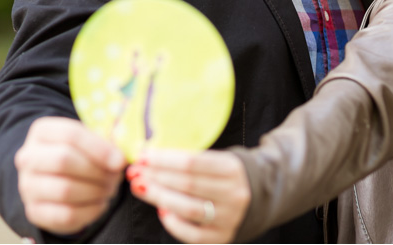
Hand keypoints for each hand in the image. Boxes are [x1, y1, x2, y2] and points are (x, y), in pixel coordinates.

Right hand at [15, 117, 125, 234]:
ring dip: (95, 191)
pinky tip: (100, 203)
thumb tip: (120, 159)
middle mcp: (28, 156)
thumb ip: (104, 144)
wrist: (55, 178)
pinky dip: (90, 211)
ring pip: (64, 189)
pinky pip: (66, 214)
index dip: (98, 148)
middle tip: (115, 177)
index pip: (70, 135)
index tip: (119, 160)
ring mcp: (28, 185)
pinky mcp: (34, 211)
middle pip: (63, 161)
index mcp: (42, 131)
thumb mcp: (89, 141)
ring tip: (109, 189)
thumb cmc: (79, 154)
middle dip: (96, 171)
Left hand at [127, 149, 249, 243]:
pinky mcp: (222, 237)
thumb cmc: (226, 174)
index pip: (192, 163)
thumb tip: (149, 157)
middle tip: (134, 171)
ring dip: (159, 197)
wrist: (258, 198)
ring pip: (188, 209)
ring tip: (141, 187)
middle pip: (187, 185)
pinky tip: (161, 209)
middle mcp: (234, 194)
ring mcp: (229, 218)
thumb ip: (190, 159)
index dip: (164, 159)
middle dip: (156, 177)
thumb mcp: (217, 159)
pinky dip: (173, 223)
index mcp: (232, 169)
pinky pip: (192, 234)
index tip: (142, 155)